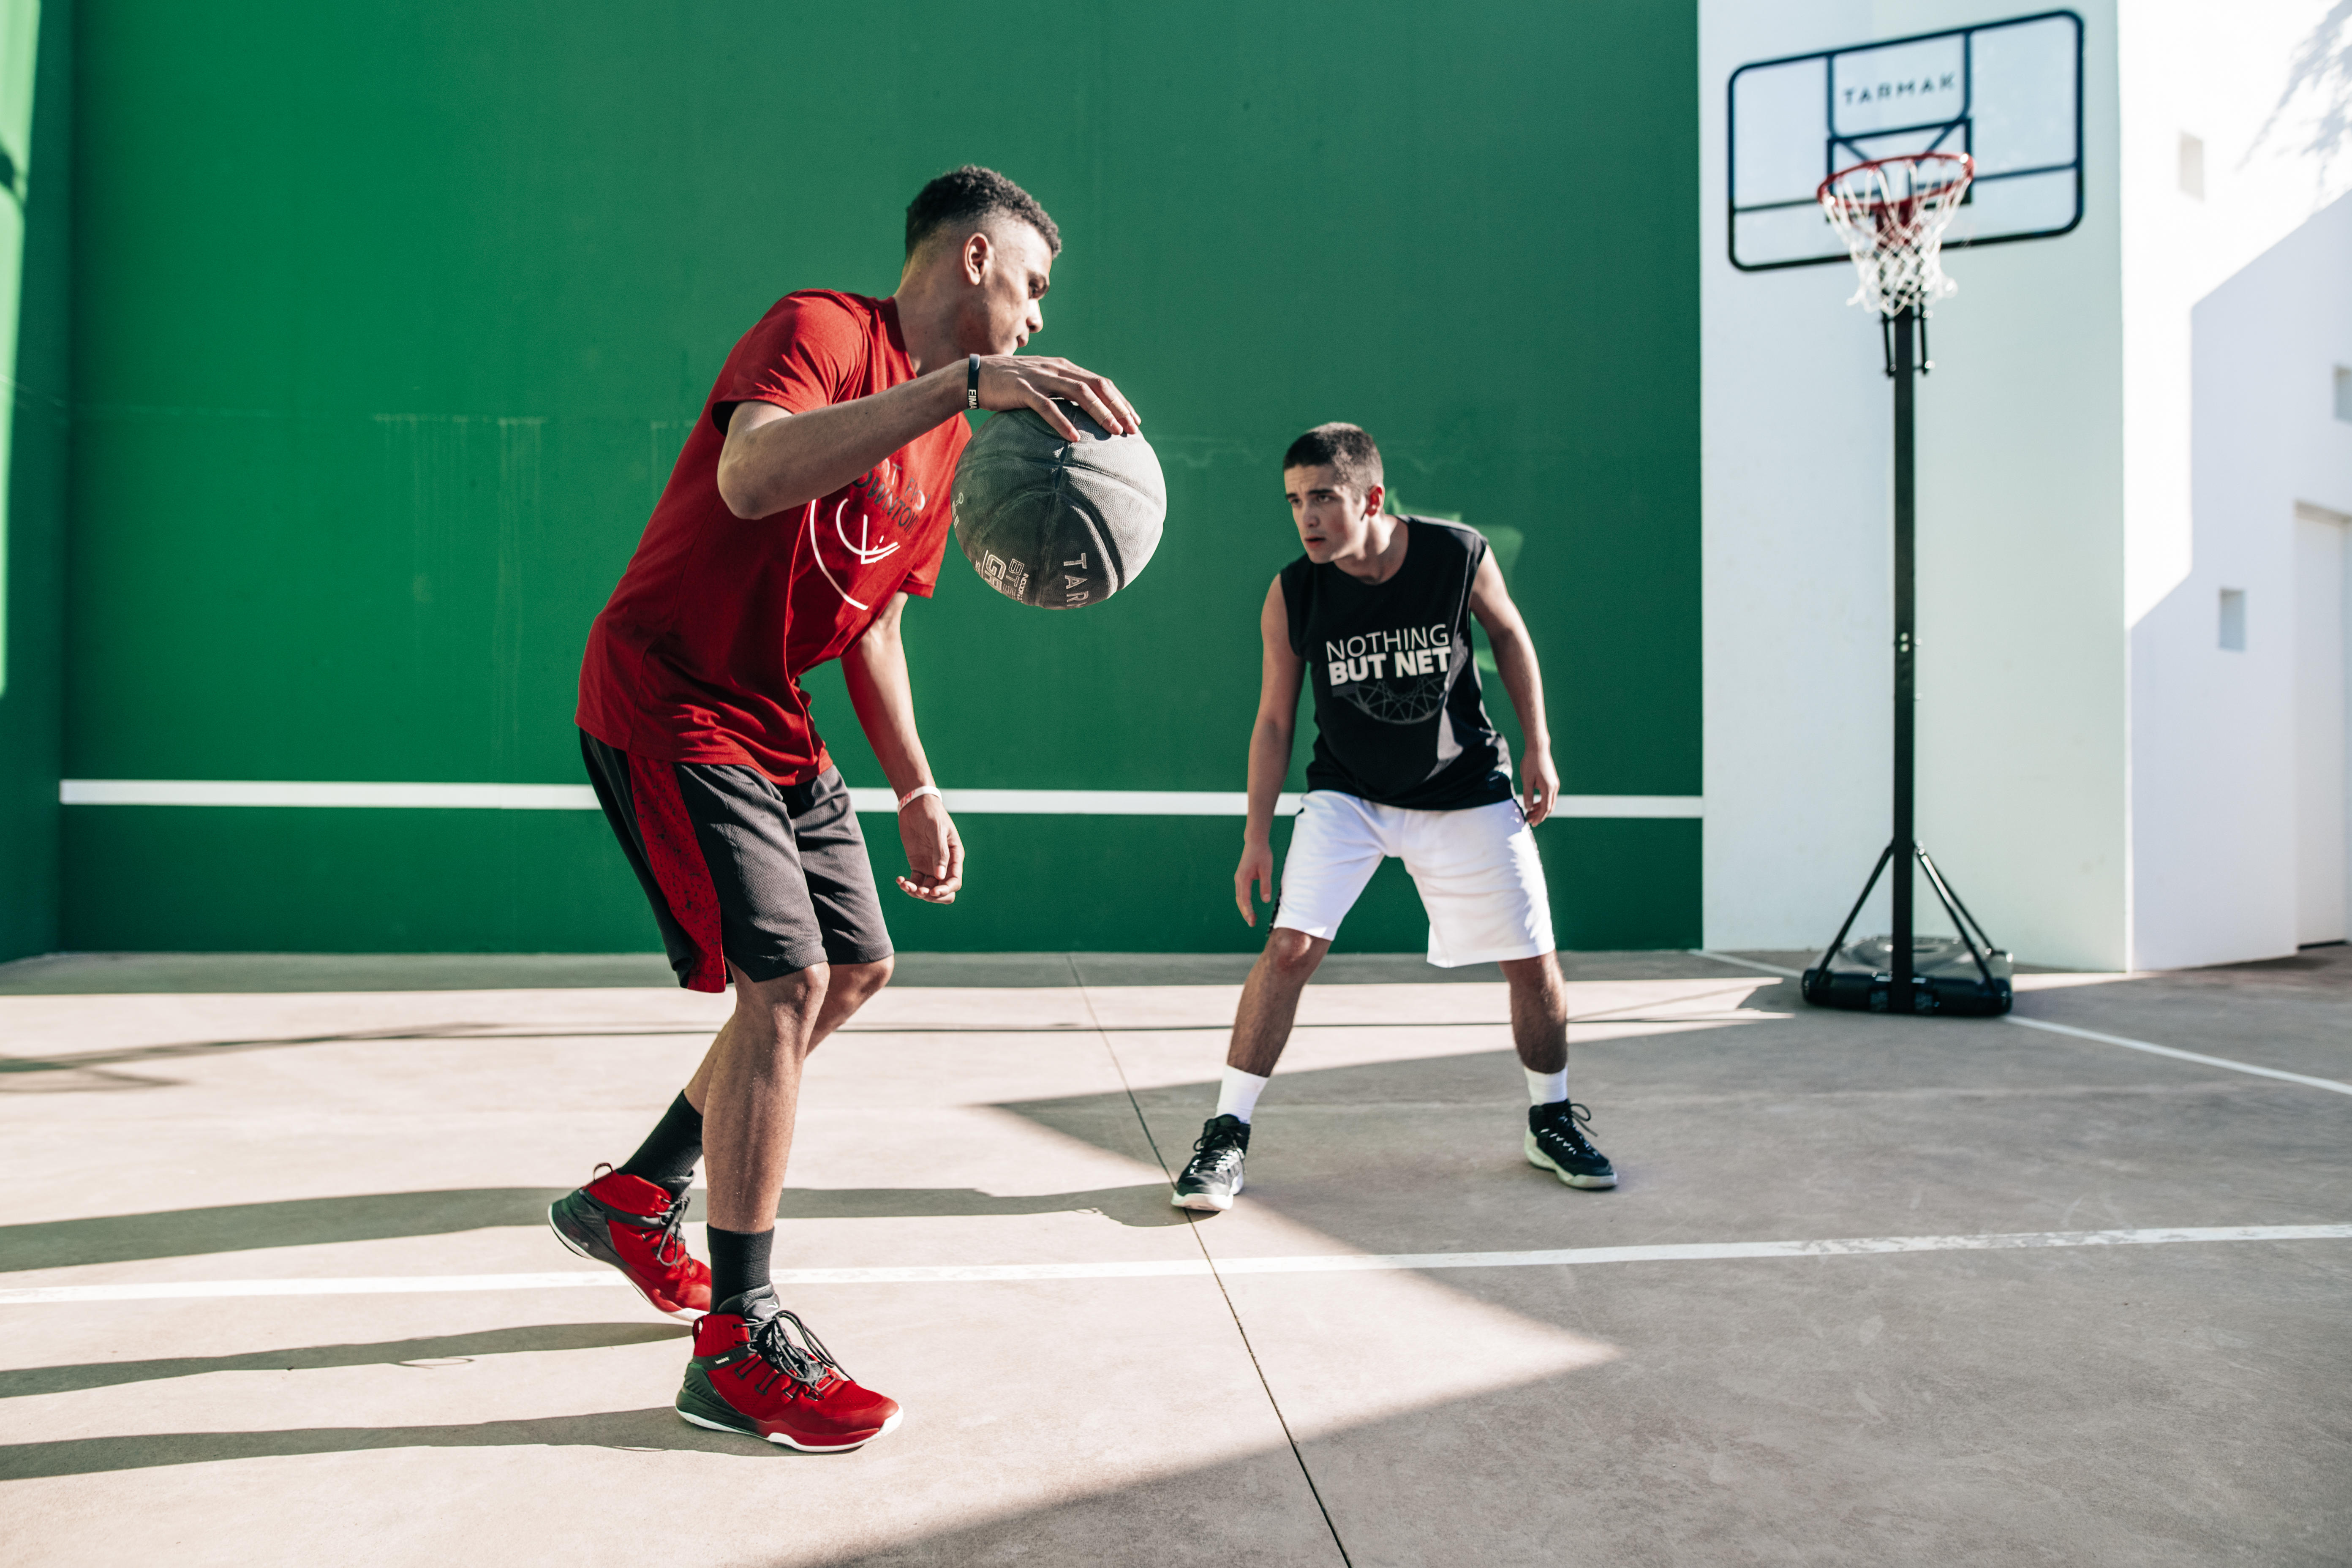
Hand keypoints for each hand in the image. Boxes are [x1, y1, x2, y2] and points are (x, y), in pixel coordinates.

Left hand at [896, 795, 963, 902]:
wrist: (915, 805)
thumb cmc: (931, 814)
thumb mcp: (937, 831)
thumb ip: (940, 854)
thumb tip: (940, 877)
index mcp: (954, 857)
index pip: (954, 881)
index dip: (946, 890)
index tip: (933, 892)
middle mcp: (944, 865)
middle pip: (943, 890)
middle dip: (932, 896)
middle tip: (920, 892)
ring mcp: (930, 866)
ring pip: (927, 889)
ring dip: (917, 892)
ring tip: (906, 885)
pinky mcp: (917, 864)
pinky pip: (914, 881)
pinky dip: (907, 885)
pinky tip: (899, 880)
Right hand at [975, 355, 1139, 440]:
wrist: (977, 376)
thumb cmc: (1011, 386)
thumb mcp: (1042, 385)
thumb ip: (1062, 394)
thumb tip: (1083, 416)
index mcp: (1064, 368)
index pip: (1100, 382)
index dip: (1119, 401)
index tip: (1134, 421)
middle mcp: (1056, 369)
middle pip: (1096, 386)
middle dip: (1117, 407)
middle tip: (1132, 430)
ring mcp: (1040, 377)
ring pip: (1078, 392)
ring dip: (1099, 412)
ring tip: (1113, 432)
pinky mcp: (1022, 389)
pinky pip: (1046, 406)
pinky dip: (1062, 421)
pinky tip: (1074, 438)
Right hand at [1234, 838, 1274, 925]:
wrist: (1255, 842)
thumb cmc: (1262, 854)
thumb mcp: (1266, 869)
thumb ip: (1265, 885)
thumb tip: (1265, 900)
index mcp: (1244, 878)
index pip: (1245, 898)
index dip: (1248, 910)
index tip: (1251, 919)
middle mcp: (1239, 880)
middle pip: (1240, 900)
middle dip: (1245, 913)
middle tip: (1252, 924)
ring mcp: (1239, 879)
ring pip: (1239, 898)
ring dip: (1244, 909)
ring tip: (1251, 919)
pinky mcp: (1241, 878)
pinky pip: (1241, 893)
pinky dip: (1244, 902)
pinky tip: (1249, 908)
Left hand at [1521, 747, 1559, 827]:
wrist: (1538, 748)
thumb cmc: (1531, 763)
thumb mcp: (1526, 780)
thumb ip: (1528, 795)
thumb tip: (1528, 808)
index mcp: (1548, 789)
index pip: (1545, 809)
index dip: (1539, 817)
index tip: (1531, 823)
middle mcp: (1554, 787)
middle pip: (1549, 807)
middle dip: (1540, 815)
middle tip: (1529, 820)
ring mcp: (1554, 784)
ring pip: (1550, 802)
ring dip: (1541, 808)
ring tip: (1530, 812)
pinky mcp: (1552, 780)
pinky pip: (1549, 795)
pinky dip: (1543, 801)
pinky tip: (1534, 802)